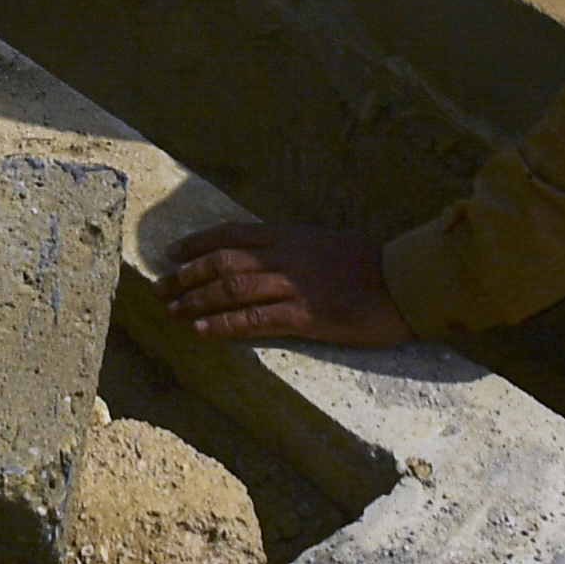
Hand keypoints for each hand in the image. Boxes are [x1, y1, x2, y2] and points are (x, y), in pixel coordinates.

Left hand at [162, 221, 409, 346]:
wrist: (405, 280)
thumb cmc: (372, 263)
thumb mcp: (327, 243)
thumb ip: (296, 249)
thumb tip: (271, 257)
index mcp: (291, 235)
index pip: (232, 233)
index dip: (198, 242)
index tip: (172, 251)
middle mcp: (285, 256)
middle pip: (222, 261)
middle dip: (186, 274)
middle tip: (159, 287)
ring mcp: (294, 286)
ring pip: (231, 289)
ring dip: (195, 299)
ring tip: (170, 310)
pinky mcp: (305, 316)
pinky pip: (255, 320)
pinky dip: (224, 324)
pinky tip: (202, 330)